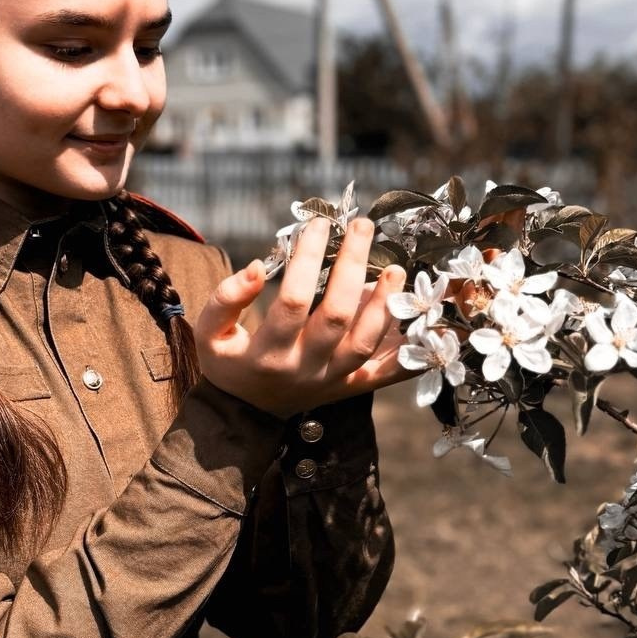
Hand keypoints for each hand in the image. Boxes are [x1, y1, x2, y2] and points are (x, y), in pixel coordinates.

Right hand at [194, 216, 409, 417]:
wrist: (246, 412)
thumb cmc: (229, 363)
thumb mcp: (210, 333)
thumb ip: (225, 299)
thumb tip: (257, 266)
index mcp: (267, 353)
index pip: (292, 300)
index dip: (307, 259)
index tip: (318, 224)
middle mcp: (304, 368)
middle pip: (337, 316)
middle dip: (352, 267)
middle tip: (362, 227)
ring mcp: (331, 380)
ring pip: (366, 344)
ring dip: (385, 304)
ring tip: (396, 267)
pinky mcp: (349, 387)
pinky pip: (386, 373)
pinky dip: (410, 352)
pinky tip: (427, 324)